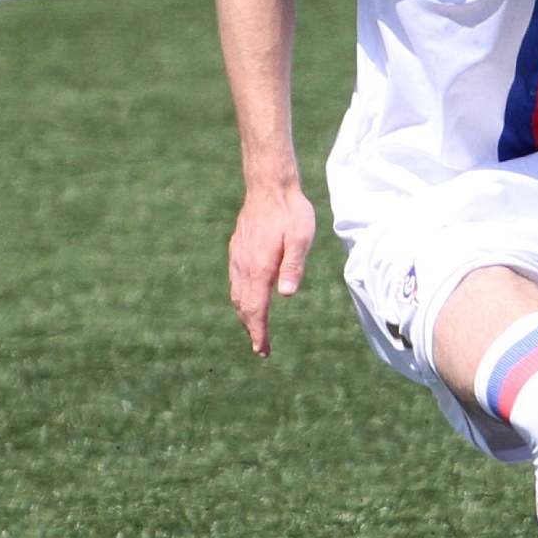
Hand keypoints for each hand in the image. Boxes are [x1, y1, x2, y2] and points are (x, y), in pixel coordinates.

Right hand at [228, 179, 317, 354]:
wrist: (269, 187)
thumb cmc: (291, 212)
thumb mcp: (301, 239)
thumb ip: (293, 266)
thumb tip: (286, 295)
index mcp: (259, 268)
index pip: (256, 308)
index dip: (259, 332)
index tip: (262, 350)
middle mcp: (243, 267)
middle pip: (243, 307)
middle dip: (252, 329)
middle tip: (262, 350)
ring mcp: (237, 258)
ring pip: (237, 295)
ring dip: (245, 316)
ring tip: (256, 330)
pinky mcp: (237, 251)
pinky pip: (235, 282)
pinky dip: (241, 299)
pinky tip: (249, 300)